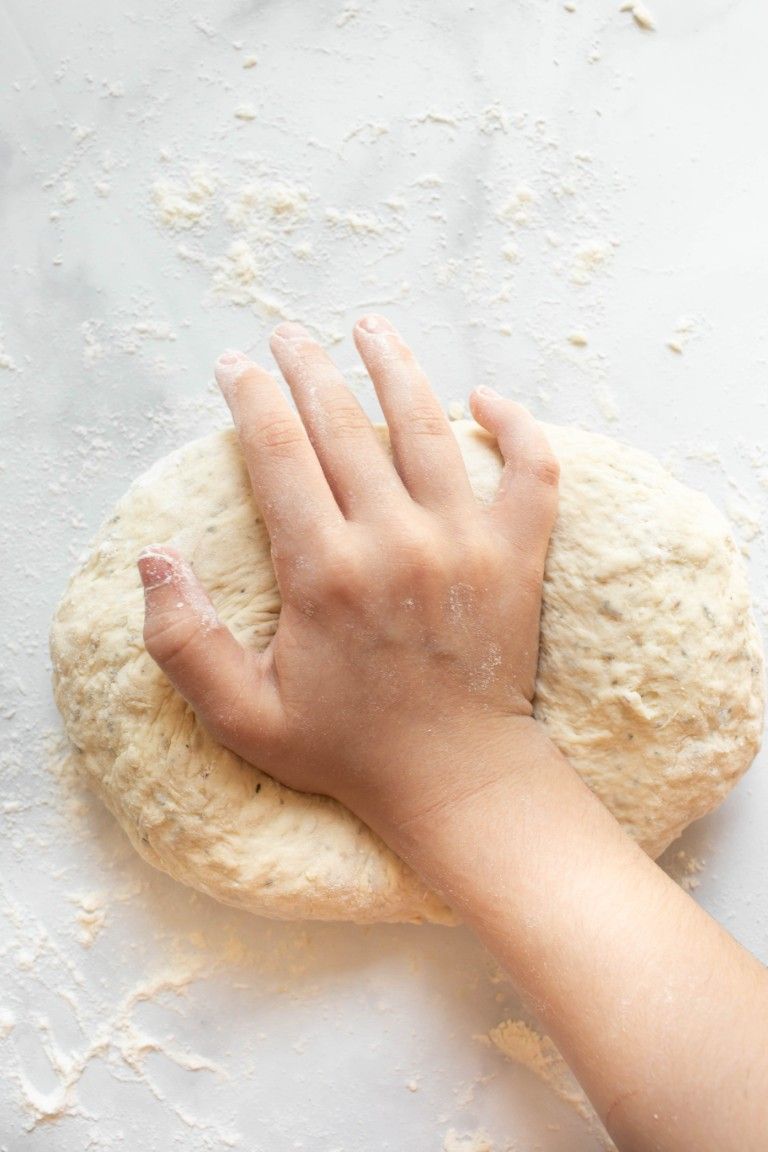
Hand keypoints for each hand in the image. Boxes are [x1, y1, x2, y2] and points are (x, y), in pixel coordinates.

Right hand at [138, 316, 558, 836]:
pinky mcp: (517, 555)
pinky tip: (484, 396)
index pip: (278, 452)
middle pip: (344, 424)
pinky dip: (516, 424)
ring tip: (370, 326)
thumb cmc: (348, 749)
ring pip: (429, 425)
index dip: (251, 397)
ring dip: (395, 366)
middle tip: (288, 335)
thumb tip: (155, 556)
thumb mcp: (244, 715)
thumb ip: (186, 641)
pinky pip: (531, 468)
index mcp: (326, 573)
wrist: (457, 778)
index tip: (235, 367)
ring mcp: (466, 543)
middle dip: (307, 368)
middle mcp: (397, 543)